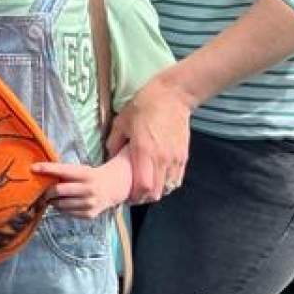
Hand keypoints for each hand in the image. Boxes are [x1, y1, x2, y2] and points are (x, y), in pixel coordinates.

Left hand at [33, 153, 131, 220]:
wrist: (110, 189)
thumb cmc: (88, 177)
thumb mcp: (79, 170)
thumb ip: (63, 172)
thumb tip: (38, 172)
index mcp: (86, 174)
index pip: (63, 171)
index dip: (47, 169)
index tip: (33, 168)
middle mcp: (89, 189)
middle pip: (59, 190)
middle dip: (47, 192)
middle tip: (42, 192)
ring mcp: (90, 203)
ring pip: (62, 205)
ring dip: (53, 202)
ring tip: (51, 199)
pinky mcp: (89, 215)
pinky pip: (68, 213)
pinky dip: (61, 209)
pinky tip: (62, 204)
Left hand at [107, 73, 192, 204]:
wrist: (173, 95)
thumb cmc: (144, 106)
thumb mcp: (121, 122)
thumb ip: (114, 143)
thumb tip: (110, 158)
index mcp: (144, 150)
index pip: (143, 186)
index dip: (135, 196)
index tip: (125, 196)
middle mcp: (162, 159)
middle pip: (156, 193)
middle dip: (143, 198)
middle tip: (133, 195)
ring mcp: (175, 159)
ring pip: (167, 188)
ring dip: (156, 192)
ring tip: (145, 188)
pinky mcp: (183, 156)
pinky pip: (176, 179)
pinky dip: (167, 184)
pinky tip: (158, 179)